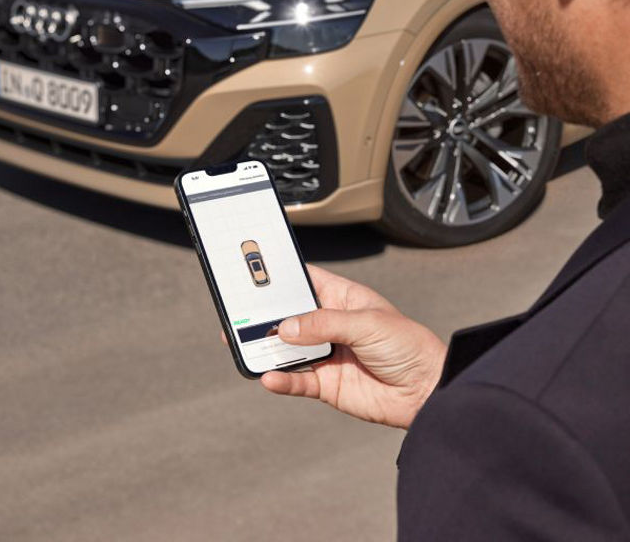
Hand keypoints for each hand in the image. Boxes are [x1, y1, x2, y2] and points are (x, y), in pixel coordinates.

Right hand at [259, 265, 446, 428]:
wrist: (428, 392)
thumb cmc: (408, 345)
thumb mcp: (366, 323)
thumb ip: (324, 324)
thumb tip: (286, 328)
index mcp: (342, 298)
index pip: (305, 281)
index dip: (282, 278)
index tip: (255, 274)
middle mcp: (330, 325)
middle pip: (289, 316)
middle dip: (266, 316)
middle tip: (239, 314)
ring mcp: (327, 354)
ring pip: (288, 349)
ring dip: (268, 348)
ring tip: (245, 345)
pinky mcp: (327, 384)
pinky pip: (297, 380)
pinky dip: (281, 379)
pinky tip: (269, 376)